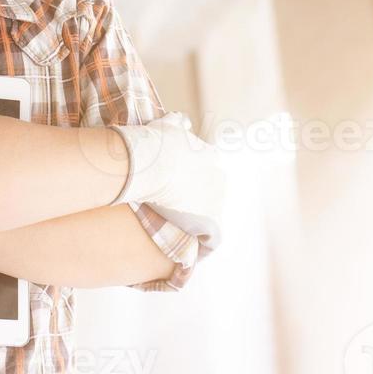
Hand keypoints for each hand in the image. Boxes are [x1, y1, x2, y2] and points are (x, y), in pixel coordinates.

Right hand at [109, 112, 226, 249]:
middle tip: (174, 212)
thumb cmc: (155, 143)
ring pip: (210, 216)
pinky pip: (211, 239)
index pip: (207, 172)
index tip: (177, 190)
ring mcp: (217, 200)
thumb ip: (177, 122)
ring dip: (198, 224)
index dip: (192, 182)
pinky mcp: (211, 220)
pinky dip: (202, 245)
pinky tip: (190, 253)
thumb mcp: (167, 125)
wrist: (153, 161)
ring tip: (179, 234)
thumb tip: (182, 120)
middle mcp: (219, 178)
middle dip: (197, 202)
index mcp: (211, 156)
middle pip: (210, 194)